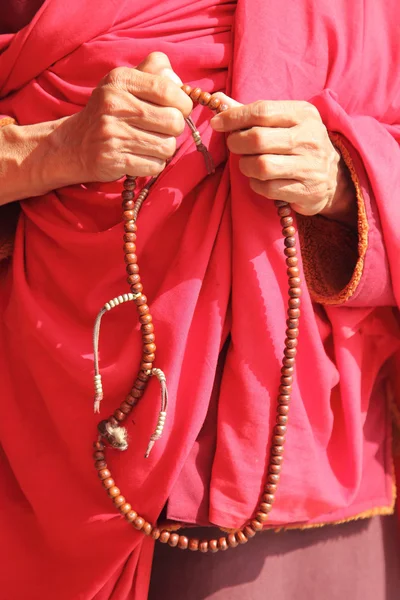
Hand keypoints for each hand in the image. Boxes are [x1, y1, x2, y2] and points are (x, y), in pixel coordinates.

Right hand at [63, 52, 192, 182]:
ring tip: (150, 144)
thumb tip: (179, 83)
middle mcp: (114, 105)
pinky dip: (153, 164)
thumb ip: (152, 72)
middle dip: (175, 128)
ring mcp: (113, 134)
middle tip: (163, 129)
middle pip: (173, 121)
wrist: (74, 144)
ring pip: (167, 147)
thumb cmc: (108, 112)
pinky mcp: (114, 160)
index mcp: (120, 80)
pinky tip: (141, 157)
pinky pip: (155, 166)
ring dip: (164, 149)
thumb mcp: (124, 83)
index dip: (183, 103)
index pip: (167, 90)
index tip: (180, 109)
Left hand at [210, 97, 354, 220]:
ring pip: (261, 166)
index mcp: (304, 114)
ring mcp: (309, 166)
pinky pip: (267, 188)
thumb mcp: (283, 121)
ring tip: (247, 163)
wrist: (333, 177)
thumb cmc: (299, 144)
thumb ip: (252, 112)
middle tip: (234, 145)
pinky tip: (259, 179)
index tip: (217, 123)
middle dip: (237, 143)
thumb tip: (218, 100)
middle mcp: (309, 138)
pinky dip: (256, 184)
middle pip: (258, 139)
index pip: (262, 111)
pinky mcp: (305, 191)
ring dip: (245, 166)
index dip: (234, 117)